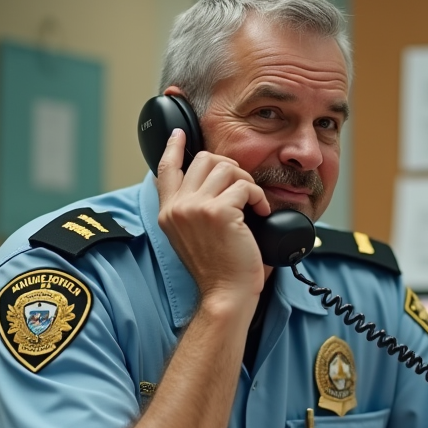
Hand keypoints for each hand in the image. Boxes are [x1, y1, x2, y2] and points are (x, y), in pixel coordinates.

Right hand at [155, 128, 271, 302]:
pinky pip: (246, 186)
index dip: (173, 147)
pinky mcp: (219, 212)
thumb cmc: (217, 269)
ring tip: (253, 203)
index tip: (179, 133)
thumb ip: (190, 209)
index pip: (165, 169)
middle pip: (204, 160)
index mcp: (168, 212)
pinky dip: (259, 197)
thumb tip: (204, 182)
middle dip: (230, 168)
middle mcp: (177, 207)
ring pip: (227, 169)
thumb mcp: (191, 236)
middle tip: (242, 188)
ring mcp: (196, 208)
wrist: (225, 294)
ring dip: (247, 183)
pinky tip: (262, 213)